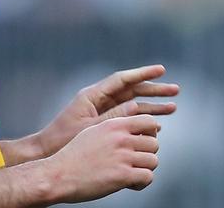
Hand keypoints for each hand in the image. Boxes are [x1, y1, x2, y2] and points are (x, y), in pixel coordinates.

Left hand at [35, 64, 177, 157]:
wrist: (47, 153)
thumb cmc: (64, 140)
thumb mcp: (91, 128)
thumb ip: (114, 117)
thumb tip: (136, 105)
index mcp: (92, 95)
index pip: (121, 80)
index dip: (142, 73)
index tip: (162, 70)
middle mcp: (97, 100)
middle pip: (130, 90)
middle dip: (153, 90)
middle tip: (176, 90)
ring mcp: (101, 112)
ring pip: (131, 105)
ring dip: (152, 106)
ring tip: (173, 108)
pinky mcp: (103, 125)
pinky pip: (126, 119)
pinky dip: (141, 120)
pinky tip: (158, 125)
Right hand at [43, 114, 160, 202]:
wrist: (58, 175)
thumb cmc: (72, 157)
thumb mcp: (92, 132)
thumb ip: (113, 129)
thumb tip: (133, 132)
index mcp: (112, 125)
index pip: (149, 121)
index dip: (150, 133)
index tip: (141, 142)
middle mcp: (119, 138)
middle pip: (154, 143)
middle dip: (146, 154)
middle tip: (133, 163)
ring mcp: (122, 156)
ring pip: (153, 161)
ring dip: (144, 170)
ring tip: (130, 174)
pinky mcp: (123, 175)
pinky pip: (148, 177)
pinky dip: (141, 183)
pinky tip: (129, 184)